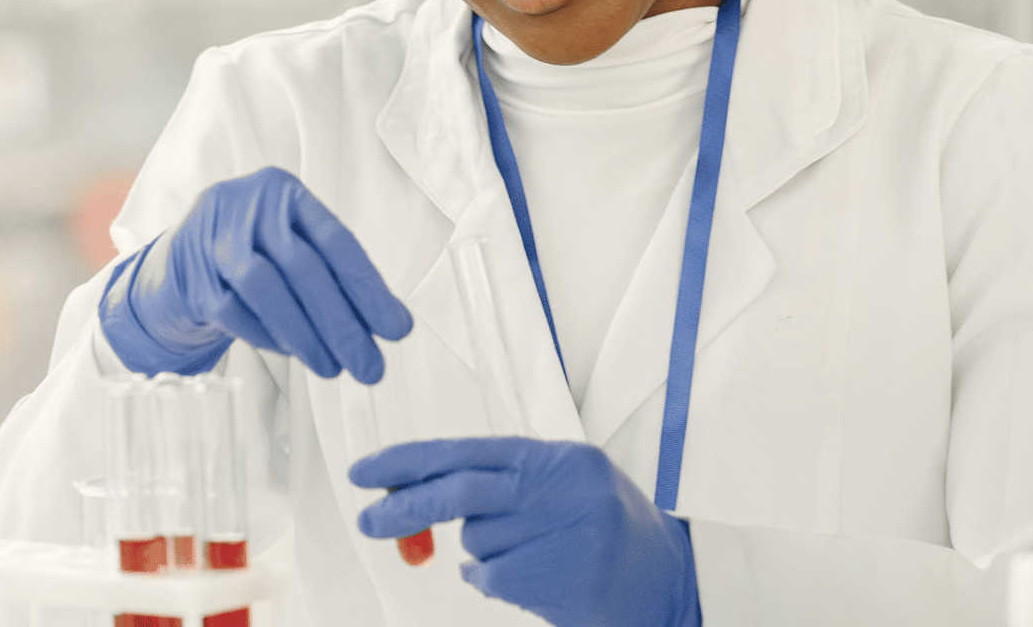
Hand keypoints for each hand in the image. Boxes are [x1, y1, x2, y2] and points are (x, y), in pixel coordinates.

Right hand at [99, 166, 412, 381]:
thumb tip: (391, 323)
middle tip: (370, 366)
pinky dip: (268, 337)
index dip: (368, 287)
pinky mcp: (189, 277)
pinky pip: (232, 312)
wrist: (175, 266)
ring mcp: (211, 239)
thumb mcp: (290, 247)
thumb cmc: (251, 257)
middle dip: (342, 323)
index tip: (396, 329)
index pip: (335, 240)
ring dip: (305, 334)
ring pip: (265, 287)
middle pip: (302, 266)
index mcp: (282, 191)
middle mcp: (245, 205)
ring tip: (332, 368)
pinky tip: (292, 353)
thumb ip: (334, 274)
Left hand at [351, 437, 699, 626]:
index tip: (367, 472)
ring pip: (477, 541)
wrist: (666, 580)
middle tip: (369, 520)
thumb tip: (411, 497)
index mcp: (559, 458)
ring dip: (484, 551)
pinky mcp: (562, 577)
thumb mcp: (558, 489)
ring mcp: (566, 533)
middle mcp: (564, 489)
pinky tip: (528, 579)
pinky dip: (493, 581)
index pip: (468, 451)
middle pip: (461, 491)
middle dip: (407, 506)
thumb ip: (494, 486)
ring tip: (530, 554)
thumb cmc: (602, 532)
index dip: (410, 461)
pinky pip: (491, 578)